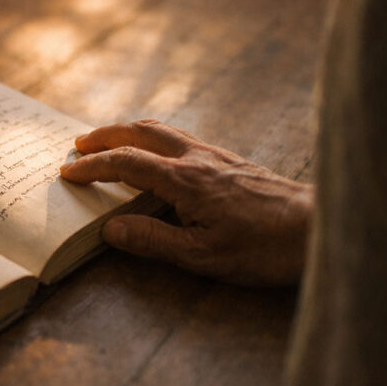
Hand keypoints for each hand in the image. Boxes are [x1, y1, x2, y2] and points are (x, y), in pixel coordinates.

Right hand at [59, 120, 312, 285]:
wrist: (319, 227)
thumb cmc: (265, 247)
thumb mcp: (204, 256)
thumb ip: (153, 241)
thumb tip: (110, 228)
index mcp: (184, 180)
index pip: (125, 162)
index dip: (92, 166)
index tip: (66, 172)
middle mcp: (196, 158)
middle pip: (139, 132)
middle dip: (103, 135)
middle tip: (77, 145)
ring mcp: (214, 155)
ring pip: (161, 129)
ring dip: (127, 130)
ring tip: (107, 140)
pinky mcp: (229, 160)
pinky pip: (179, 137)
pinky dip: (152, 136)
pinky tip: (155, 152)